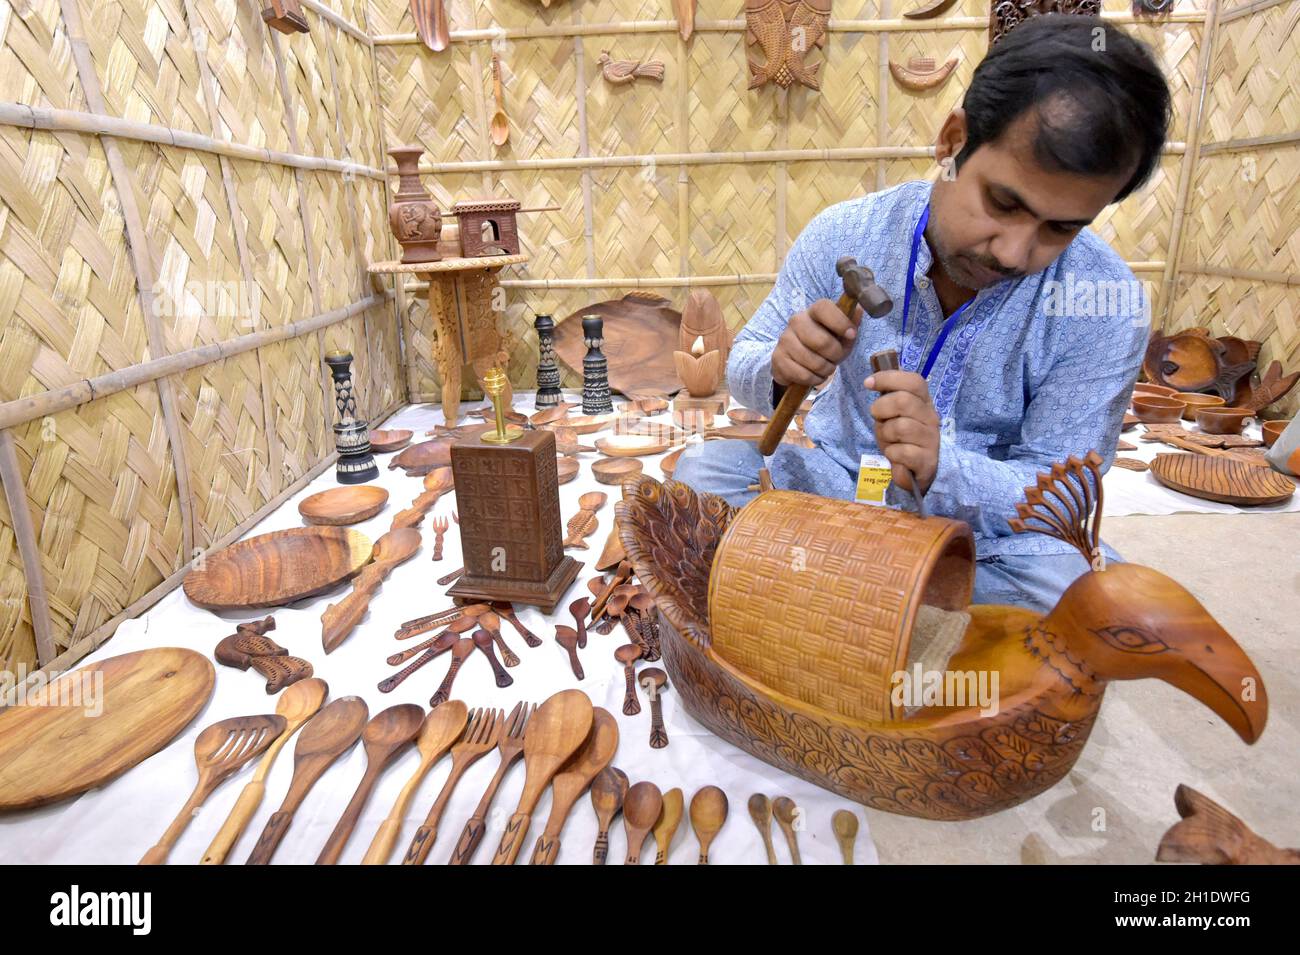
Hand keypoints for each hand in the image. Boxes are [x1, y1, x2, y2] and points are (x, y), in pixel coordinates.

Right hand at [771, 299, 864, 387]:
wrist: (796, 361)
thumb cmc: (824, 345)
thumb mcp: (841, 336)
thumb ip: (851, 324)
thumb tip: (858, 310)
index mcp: (814, 312)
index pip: (824, 308)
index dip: (840, 322)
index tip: (851, 334)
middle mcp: (796, 321)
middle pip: (821, 341)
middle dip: (835, 355)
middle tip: (836, 358)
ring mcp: (784, 340)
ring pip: (813, 362)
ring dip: (825, 370)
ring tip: (825, 368)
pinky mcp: (778, 358)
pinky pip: (803, 374)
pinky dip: (814, 379)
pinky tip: (814, 375)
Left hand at [864, 369, 940, 493]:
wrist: (916, 470)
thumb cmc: (901, 438)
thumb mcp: (892, 415)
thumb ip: (888, 398)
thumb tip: (871, 380)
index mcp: (924, 402)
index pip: (914, 381)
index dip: (889, 378)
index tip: (868, 383)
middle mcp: (931, 417)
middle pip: (903, 401)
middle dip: (881, 409)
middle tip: (879, 420)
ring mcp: (931, 439)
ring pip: (900, 427)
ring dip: (885, 435)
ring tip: (889, 442)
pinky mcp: (927, 460)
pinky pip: (901, 451)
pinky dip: (891, 454)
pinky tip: (895, 457)